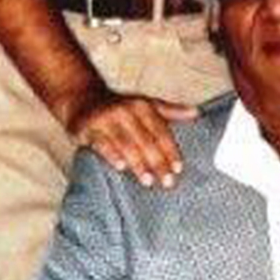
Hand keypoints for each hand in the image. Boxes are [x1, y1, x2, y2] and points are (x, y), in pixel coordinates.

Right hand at [66, 84, 197, 188]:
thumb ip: (170, 111)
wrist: (82, 98)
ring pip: (126, 144)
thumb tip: (197, 113)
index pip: (160, 131)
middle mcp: (126, 111)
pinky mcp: (88, 127)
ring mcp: (106, 119)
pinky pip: (102, 143)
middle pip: (146, 140)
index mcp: (142, 106)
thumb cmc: (120, 107)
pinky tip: (121, 167)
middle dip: (157, 162)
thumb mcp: (146, 105)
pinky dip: (112, 155)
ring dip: (138, 163)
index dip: (170, 150)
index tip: (178, 168)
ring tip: (148, 181)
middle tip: (167, 181)